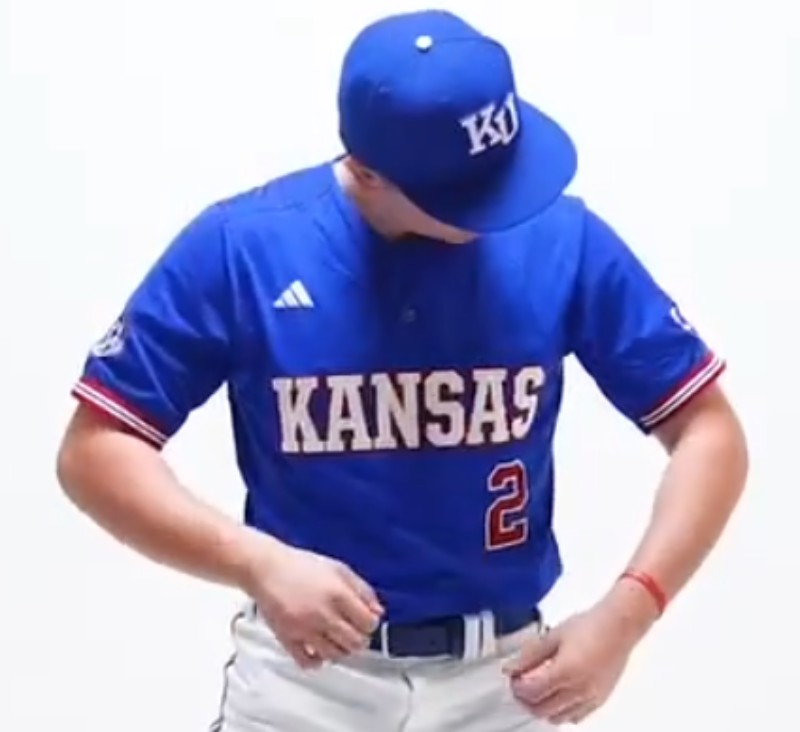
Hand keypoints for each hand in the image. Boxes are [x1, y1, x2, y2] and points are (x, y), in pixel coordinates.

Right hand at [240, 536, 383, 668]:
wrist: (266, 568)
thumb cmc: (300, 566)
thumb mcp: (338, 569)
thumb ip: (362, 590)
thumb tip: (378, 611)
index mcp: (338, 594)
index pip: (368, 623)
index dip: (370, 624)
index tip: (366, 622)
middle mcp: (323, 614)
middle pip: (355, 643)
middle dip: (359, 640)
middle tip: (353, 633)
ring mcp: (305, 629)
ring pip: (335, 656)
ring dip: (340, 651)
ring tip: (336, 640)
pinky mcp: (288, 639)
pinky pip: (308, 662)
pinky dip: (316, 661)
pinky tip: (317, 650)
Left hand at [503, 589, 656, 724]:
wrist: (618, 627)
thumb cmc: (590, 626)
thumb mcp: (553, 636)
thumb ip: (530, 655)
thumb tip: (511, 667)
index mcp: (564, 672)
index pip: (531, 692)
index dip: (517, 687)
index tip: (513, 678)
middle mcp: (578, 690)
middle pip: (541, 709)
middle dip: (526, 700)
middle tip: (520, 686)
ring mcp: (590, 698)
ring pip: (558, 717)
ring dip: (543, 708)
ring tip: (537, 690)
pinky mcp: (599, 700)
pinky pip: (575, 716)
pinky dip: (562, 712)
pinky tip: (558, 696)